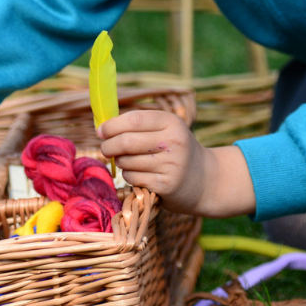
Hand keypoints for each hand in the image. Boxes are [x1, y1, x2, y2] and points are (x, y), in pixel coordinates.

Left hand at [98, 110, 255, 217]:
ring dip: (120, 162)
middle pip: (126, 141)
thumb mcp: (168, 130)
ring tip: (130, 161)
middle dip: (108, 145)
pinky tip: (140, 174)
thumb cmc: (177, 151)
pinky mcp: (164, 185)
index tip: (101, 130)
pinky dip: (129, 176)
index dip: (112, 125)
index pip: (134, 119)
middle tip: (105, 148)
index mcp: (172, 123)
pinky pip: (132, 178)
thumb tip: (103, 127)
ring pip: (126, 161)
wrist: (205, 180)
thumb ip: (140, 125)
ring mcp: (170, 165)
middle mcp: (173, 142)